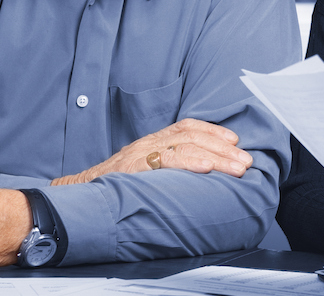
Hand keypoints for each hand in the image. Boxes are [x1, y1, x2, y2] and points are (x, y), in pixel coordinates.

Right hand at [52, 118, 252, 184]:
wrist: (76, 196)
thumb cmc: (112, 187)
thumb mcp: (141, 172)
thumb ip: (164, 168)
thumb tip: (199, 173)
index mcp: (151, 142)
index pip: (186, 127)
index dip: (213, 131)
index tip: (235, 140)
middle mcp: (148, 144)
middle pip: (192, 136)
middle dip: (224, 147)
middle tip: (247, 160)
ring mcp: (140, 155)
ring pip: (186, 146)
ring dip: (217, 156)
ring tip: (238, 167)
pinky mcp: (133, 168)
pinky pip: (166, 161)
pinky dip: (190, 162)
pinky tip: (208, 167)